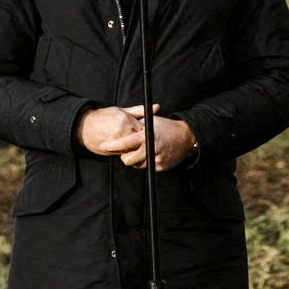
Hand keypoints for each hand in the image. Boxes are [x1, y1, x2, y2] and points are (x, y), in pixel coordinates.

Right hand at [77, 105, 144, 160]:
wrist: (84, 127)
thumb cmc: (104, 117)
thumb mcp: (121, 110)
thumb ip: (140, 110)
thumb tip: (156, 107)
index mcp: (125, 119)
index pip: (144, 128)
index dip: (145, 131)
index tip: (144, 132)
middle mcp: (122, 130)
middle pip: (139, 140)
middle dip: (140, 141)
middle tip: (137, 139)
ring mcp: (117, 141)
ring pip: (132, 148)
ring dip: (133, 147)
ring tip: (127, 141)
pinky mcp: (112, 150)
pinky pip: (124, 153)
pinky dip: (125, 151)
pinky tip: (121, 146)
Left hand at [79, 105, 195, 169]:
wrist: (185, 137)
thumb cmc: (166, 127)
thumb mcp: (151, 121)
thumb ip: (136, 124)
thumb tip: (121, 125)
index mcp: (145, 135)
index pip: (124, 143)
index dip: (112, 145)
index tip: (103, 146)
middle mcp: (150, 148)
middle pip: (128, 159)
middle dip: (124, 156)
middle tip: (125, 152)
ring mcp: (156, 158)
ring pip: (137, 164)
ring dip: (135, 159)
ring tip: (139, 151)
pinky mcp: (161, 166)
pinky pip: (147, 167)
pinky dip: (145, 161)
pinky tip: (149, 154)